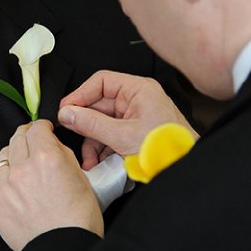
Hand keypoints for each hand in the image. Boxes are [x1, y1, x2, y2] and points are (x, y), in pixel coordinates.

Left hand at [0, 121, 103, 250]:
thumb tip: (51, 144)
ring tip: (21, 165)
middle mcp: (21, 169)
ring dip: (11, 157)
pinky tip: (12, 186)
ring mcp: (4, 187)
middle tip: (32, 142)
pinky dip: (1, 180)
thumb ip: (63, 156)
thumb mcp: (82, 179)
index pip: (36, 129)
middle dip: (26, 137)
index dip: (41, 127)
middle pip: (16, 140)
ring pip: (1, 159)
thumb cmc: (78, 221)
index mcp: (46, 159)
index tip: (43, 129)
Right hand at [59, 71, 195, 169]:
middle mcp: (136, 100)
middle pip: (98, 105)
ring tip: (89, 158)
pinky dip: (102, 149)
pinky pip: (110, 135)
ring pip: (101, 123)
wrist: (184, 168)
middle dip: (85, 125)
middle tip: (72, 134)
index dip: (80, 94)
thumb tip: (68, 113)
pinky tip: (98, 161)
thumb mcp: (122, 136)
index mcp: (138, 90)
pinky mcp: (133, 132)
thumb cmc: (167, 148)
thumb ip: (91, 124)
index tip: (66, 109)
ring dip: (92, 142)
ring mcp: (135, 117)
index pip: (100, 82)